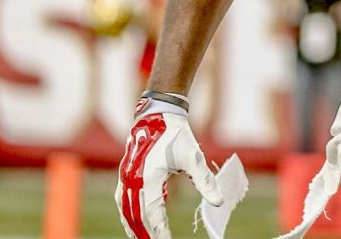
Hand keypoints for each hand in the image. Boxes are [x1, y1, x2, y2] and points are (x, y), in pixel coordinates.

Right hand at [115, 102, 222, 238]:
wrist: (157, 115)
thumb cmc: (176, 135)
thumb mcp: (194, 157)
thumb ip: (205, 181)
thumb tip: (218, 202)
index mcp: (147, 177)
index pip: (152, 212)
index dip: (159, 230)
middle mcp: (132, 179)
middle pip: (135, 215)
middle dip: (145, 232)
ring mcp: (125, 176)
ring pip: (125, 209)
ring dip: (134, 225)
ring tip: (144, 238)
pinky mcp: (125, 173)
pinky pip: (123, 199)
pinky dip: (128, 213)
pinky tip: (137, 220)